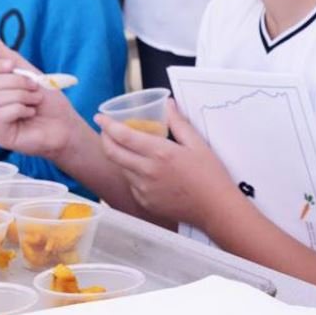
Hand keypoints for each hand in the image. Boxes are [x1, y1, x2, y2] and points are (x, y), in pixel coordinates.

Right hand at [0, 38, 88, 161]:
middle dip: (19, 83)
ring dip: (23, 96)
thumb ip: (13, 59)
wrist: (67, 125)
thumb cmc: (51, 103)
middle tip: (35, 90)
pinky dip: (20, 109)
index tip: (11, 65)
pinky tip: (30, 114)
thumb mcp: (33, 75)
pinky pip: (0, 114)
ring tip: (35, 103)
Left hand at [95, 100, 234, 226]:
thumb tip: (168, 105)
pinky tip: (146, 170)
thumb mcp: (198, 145)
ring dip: (120, 156)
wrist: (215, 209)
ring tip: (130, 149)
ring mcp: (143, 189)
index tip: (100, 117)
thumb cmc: (210, 177)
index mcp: (160, 153)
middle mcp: (147, 171)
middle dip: (105, 138)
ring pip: (121, 168)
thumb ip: (179, 123)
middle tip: (107, 131)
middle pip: (112, 152)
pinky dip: (132, 173)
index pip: (123, 136)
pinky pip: (131, 183)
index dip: (108, 125)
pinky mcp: (144, 201)